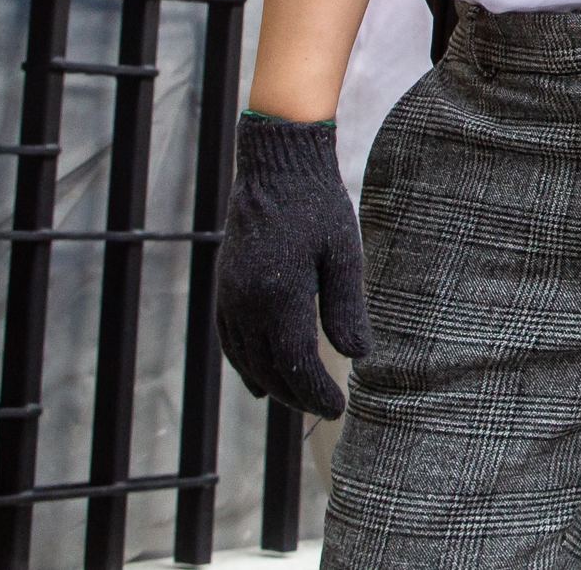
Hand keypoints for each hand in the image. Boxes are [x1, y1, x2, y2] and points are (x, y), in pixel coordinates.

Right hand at [216, 116, 371, 416]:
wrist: (276, 170)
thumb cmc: (318, 209)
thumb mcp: (344, 255)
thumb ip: (347, 308)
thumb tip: (357, 356)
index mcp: (279, 298)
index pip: (294, 364)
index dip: (315, 393)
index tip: (338, 410)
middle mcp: (246, 305)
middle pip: (267, 370)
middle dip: (296, 396)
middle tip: (326, 410)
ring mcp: (228, 298)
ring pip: (245, 361)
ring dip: (271, 385)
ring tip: (300, 398)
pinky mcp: (223, 289)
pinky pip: (230, 342)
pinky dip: (245, 366)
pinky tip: (259, 379)